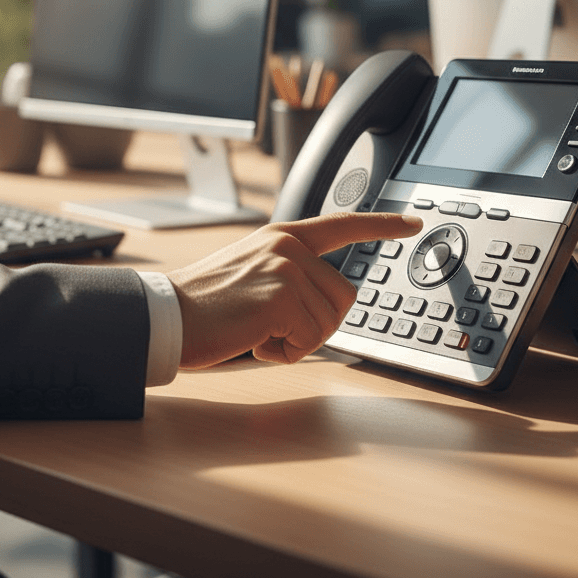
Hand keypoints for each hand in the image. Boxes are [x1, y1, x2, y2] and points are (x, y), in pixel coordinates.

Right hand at [168, 212, 422, 368]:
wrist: (166, 315)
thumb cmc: (204, 304)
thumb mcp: (249, 271)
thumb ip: (287, 272)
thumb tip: (322, 300)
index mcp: (281, 236)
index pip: (341, 224)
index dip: (381, 226)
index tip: (410, 224)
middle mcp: (288, 247)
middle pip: (343, 297)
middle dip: (317, 324)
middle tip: (274, 328)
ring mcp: (286, 270)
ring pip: (327, 324)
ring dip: (295, 341)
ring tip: (255, 330)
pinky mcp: (282, 298)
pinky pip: (309, 342)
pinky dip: (284, 353)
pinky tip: (253, 340)